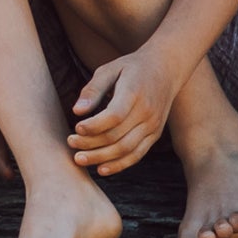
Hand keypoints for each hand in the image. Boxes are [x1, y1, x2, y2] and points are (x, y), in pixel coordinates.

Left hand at [66, 47, 173, 174]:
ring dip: (101, 158)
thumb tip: (76, 111)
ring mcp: (153, 126)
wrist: (166, 69)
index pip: (114, 116)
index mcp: (134, 93)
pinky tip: (101, 169)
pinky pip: (137, 155)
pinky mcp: (155, 134)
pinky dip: (119, 165)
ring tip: (79, 159)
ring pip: (126, 149)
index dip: (94, 126)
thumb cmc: (131, 67)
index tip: (76, 128)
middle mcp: (147, 112)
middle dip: (90, 144)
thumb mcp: (109, 69)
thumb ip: (92, 90)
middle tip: (70, 144)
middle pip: (117, 136)